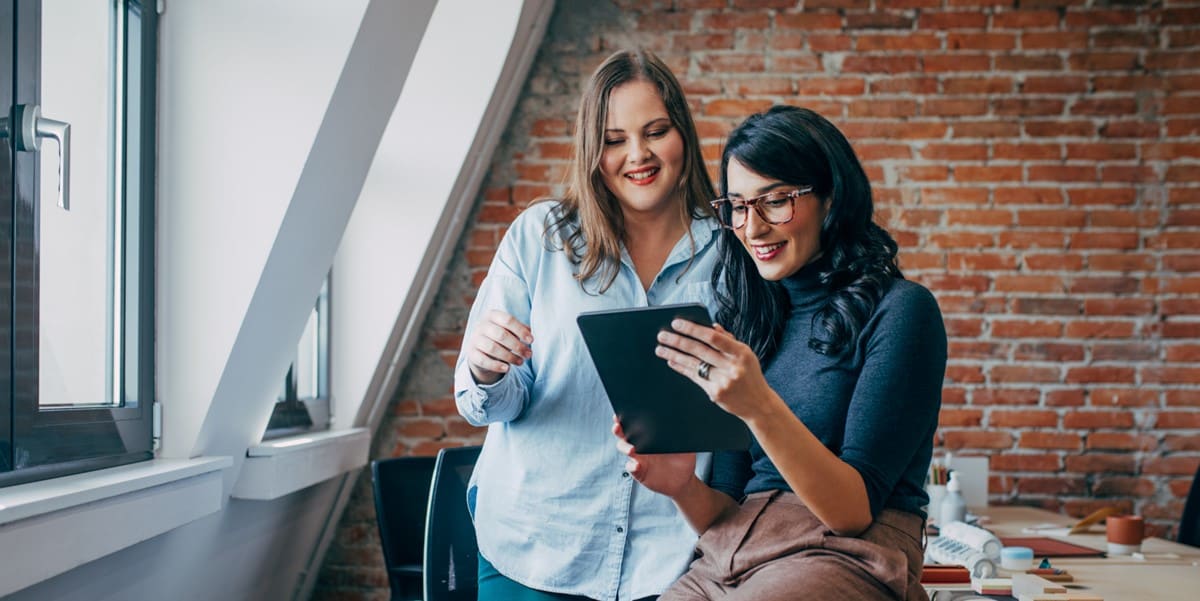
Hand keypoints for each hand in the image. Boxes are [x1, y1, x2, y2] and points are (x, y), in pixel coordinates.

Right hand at [466, 310, 532, 384]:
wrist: (481, 349)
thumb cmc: (500, 337)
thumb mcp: (509, 330)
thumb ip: (520, 329)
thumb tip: (530, 333)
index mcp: (492, 315)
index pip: (508, 320)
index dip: (520, 330)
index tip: (531, 340)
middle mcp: (481, 325)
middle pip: (501, 334)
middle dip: (517, 346)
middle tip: (529, 354)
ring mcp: (474, 339)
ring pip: (492, 348)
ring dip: (509, 357)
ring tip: (521, 362)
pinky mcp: (471, 354)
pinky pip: (483, 360)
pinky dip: (496, 365)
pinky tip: (508, 369)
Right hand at [613, 416, 695, 498]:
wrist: (683, 480)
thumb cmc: (683, 458)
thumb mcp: (685, 444)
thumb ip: (682, 433)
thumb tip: (681, 418)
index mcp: (648, 434)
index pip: (634, 422)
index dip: (624, 417)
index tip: (621, 412)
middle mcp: (639, 444)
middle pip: (623, 434)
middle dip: (618, 429)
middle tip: (618, 426)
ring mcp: (638, 458)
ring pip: (625, 449)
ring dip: (625, 448)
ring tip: (632, 450)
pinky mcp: (639, 472)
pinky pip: (632, 468)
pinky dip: (633, 467)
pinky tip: (637, 466)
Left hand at [655, 320, 779, 423]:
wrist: (758, 404)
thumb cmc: (750, 376)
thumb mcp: (746, 355)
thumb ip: (729, 340)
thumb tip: (711, 326)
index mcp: (741, 353)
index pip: (713, 337)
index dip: (693, 329)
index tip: (677, 324)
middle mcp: (732, 367)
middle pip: (699, 350)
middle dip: (678, 341)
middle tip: (662, 335)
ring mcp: (723, 381)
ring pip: (693, 364)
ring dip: (674, 355)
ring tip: (660, 349)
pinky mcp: (715, 393)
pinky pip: (694, 377)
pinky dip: (682, 368)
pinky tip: (672, 362)